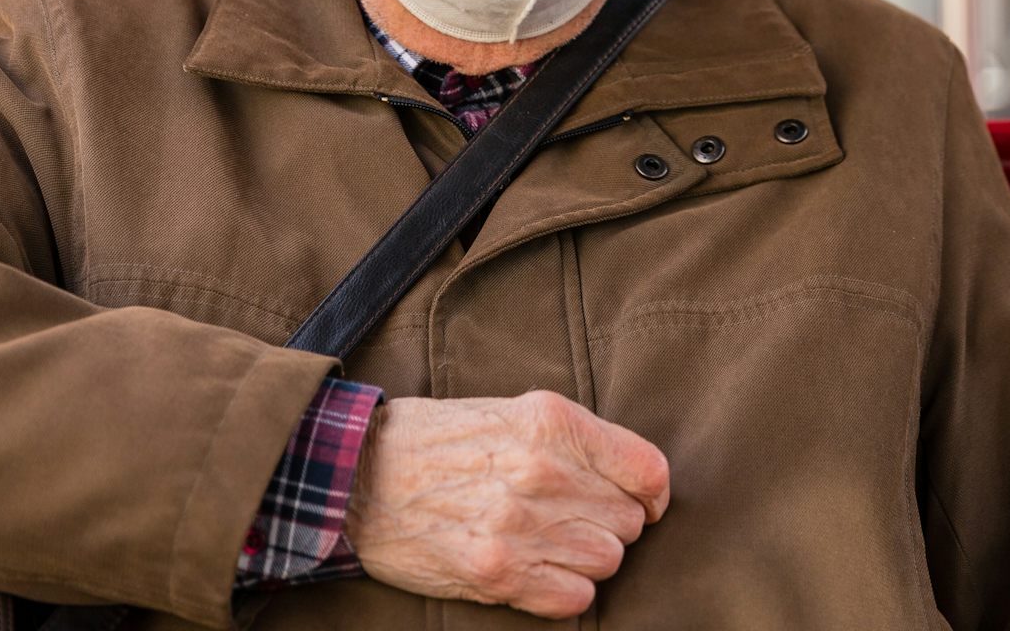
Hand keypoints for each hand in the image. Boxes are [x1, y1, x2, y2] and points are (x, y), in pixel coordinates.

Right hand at [344, 390, 669, 618]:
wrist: (359, 475)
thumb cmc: (438, 441)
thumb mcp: (511, 411)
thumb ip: (574, 439)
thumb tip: (636, 480)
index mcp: (550, 422)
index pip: (648, 471)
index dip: (650, 493)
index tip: (638, 501)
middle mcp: (541, 472)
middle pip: (630, 522)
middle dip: (607, 522)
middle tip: (567, 515)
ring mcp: (520, 525)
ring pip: (607, 561)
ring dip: (584, 556)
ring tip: (545, 540)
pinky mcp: (497, 572)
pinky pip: (575, 597)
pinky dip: (562, 589)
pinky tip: (532, 567)